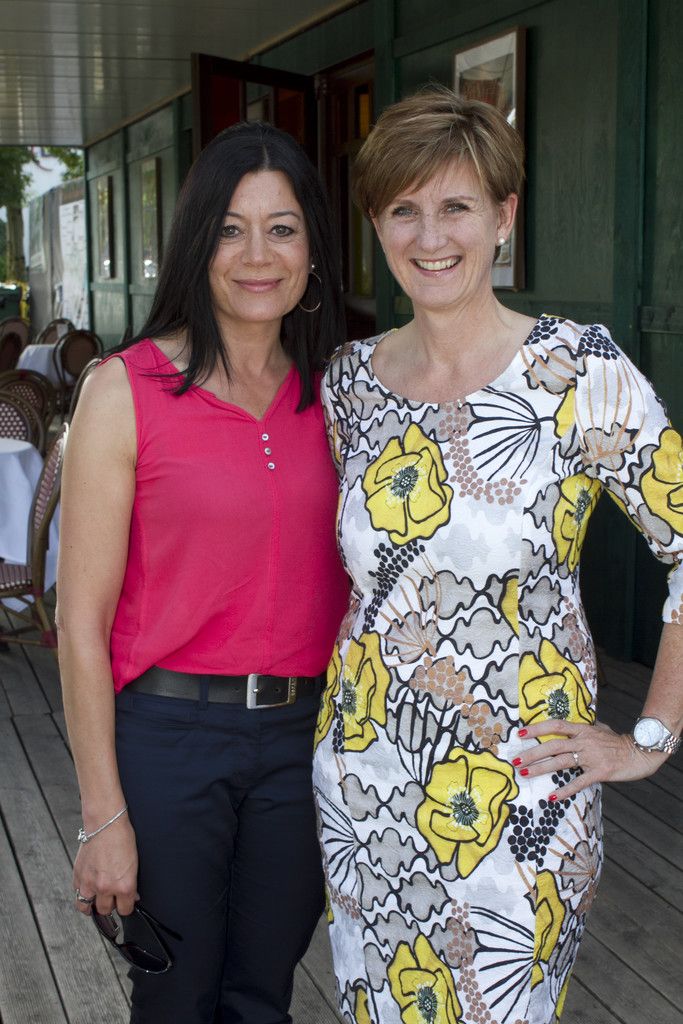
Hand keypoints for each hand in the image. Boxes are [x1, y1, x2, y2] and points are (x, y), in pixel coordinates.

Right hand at [72, 815, 137, 916]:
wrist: (105, 823)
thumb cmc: (122, 837)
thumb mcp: (135, 863)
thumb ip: (131, 883)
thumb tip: (131, 895)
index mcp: (124, 885)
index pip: (125, 910)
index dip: (126, 906)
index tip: (126, 903)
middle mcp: (106, 887)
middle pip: (105, 911)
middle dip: (110, 906)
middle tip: (112, 898)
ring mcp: (89, 883)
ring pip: (86, 908)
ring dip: (92, 905)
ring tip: (97, 899)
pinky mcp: (78, 876)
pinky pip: (77, 894)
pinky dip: (82, 893)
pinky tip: (88, 888)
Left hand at [514, 719, 668, 800]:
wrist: (640, 753)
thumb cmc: (618, 742)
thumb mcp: (601, 728)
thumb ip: (586, 727)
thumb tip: (574, 723)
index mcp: (583, 729)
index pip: (556, 726)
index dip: (537, 728)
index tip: (519, 733)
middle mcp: (584, 741)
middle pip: (553, 745)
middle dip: (532, 753)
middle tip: (515, 760)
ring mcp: (592, 757)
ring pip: (561, 762)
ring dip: (541, 768)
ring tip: (525, 774)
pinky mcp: (600, 772)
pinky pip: (579, 782)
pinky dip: (565, 789)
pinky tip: (552, 796)